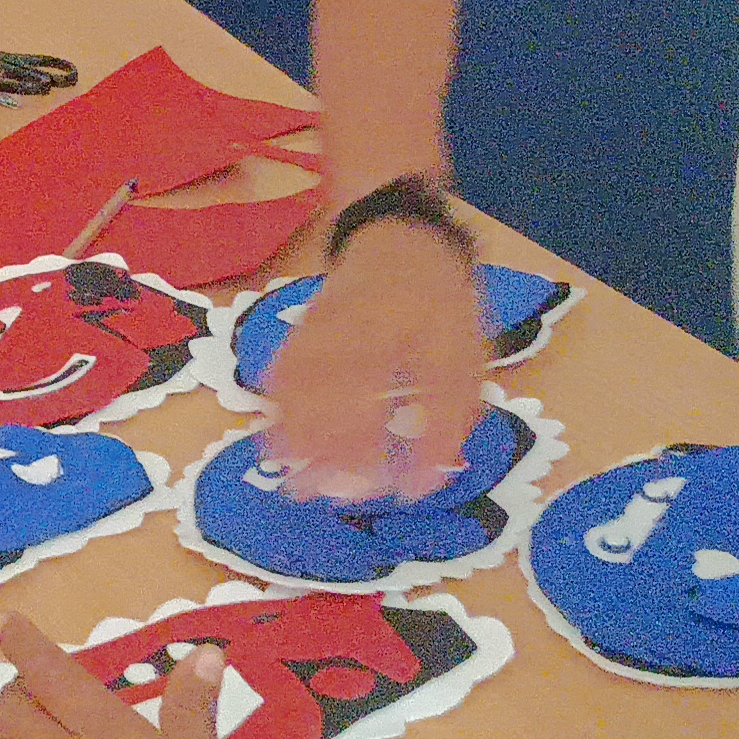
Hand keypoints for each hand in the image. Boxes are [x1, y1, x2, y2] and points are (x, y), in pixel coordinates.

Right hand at [257, 220, 485, 500]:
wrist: (405, 243)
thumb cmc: (442, 309)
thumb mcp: (464, 362)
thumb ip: (446, 424)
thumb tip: (422, 486)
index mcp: (391, 337)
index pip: (369, 397)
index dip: (366, 444)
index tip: (372, 486)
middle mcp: (344, 333)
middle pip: (320, 394)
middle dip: (317, 448)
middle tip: (316, 495)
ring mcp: (316, 329)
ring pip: (293, 385)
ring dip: (290, 435)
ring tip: (291, 480)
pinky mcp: (300, 330)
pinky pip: (278, 370)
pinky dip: (274, 407)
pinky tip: (275, 439)